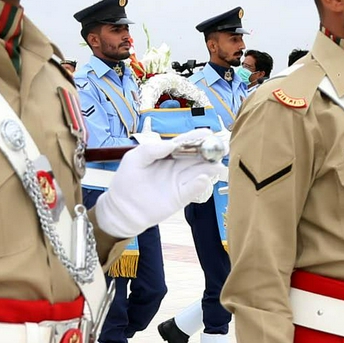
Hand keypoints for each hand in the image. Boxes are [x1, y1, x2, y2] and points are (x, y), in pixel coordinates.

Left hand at [91, 130, 225, 238]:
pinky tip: (203, 179)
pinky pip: (193, 189)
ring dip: (211, 167)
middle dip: (211, 151)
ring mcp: (180, 181)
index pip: (185, 143)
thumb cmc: (126, 181)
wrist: (122, 208)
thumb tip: (171, 144)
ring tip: (218, 165)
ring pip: (201, 171)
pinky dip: (200, 184)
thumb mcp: (134, 158)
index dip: (197, 137)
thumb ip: (151, 149)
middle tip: (221, 147)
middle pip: (198, 156)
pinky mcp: (180, 197)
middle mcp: (177, 166)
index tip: (207, 133)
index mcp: (167, 153)